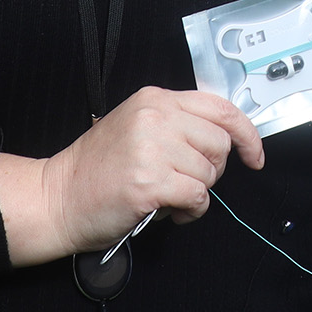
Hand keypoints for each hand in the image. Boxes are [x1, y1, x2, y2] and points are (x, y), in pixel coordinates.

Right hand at [0, 85, 264, 266]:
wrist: (57, 197)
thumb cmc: (99, 169)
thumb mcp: (137, 126)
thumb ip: (177, 124)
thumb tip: (226, 140)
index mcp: (156, 99)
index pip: (220, 107)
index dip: (246, 133)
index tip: (254, 156)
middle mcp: (156, 117)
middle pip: (220, 143)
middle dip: (212, 169)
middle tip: (185, 181)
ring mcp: (152, 149)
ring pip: (210, 173)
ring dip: (197, 193)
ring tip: (169, 198)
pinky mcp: (150, 183)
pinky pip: (198, 197)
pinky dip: (191, 211)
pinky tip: (170, 212)